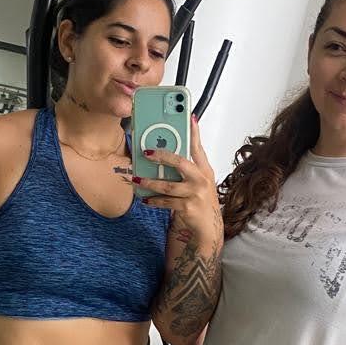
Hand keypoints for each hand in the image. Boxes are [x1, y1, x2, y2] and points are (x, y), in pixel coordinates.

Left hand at [129, 116, 220, 238]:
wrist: (209, 227)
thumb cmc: (201, 200)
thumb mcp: (199, 181)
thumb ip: (187, 168)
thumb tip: (167, 154)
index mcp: (204, 170)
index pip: (198, 147)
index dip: (194, 132)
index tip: (189, 117)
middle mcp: (202, 180)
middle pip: (180, 163)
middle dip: (162, 156)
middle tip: (146, 152)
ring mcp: (195, 194)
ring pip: (168, 185)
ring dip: (150, 182)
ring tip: (137, 178)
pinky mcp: (187, 207)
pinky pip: (166, 202)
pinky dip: (154, 200)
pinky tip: (145, 198)